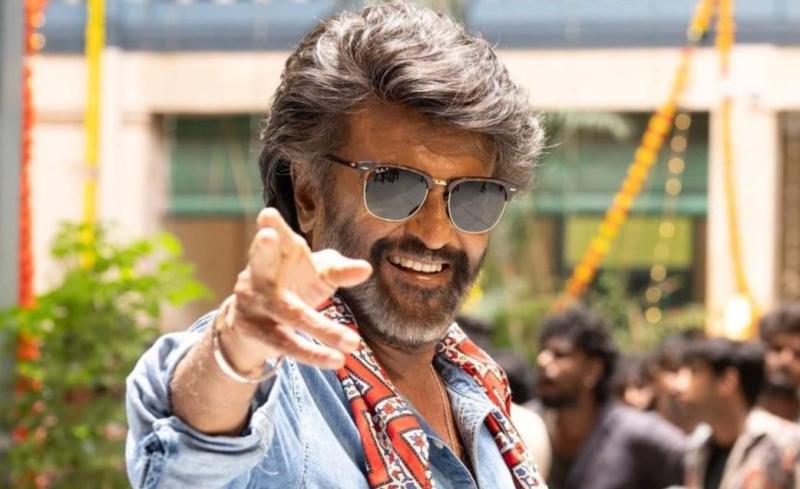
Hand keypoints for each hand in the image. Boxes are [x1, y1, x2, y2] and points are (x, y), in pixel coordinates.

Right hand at [220, 208, 371, 371]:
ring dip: (322, 329)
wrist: (255, 323)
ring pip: (289, 314)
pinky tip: (336, 360)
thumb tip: (367, 269)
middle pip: (261, 261)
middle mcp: (260, 274)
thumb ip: (339, 270)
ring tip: (353, 342)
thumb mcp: (316, 274)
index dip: (273, 225)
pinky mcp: (255, 331)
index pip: (278, 237)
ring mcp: (254, 303)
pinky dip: (314, 353)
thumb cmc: (293, 285)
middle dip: (262, 248)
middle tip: (265, 235)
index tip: (268, 214)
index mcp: (279, 253)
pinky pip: (287, 344)